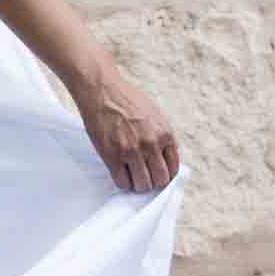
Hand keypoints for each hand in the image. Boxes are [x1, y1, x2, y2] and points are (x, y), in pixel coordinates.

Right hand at [67, 54, 179, 192]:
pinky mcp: (112, 156)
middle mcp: (151, 144)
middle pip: (159, 180)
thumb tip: (165, 158)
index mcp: (165, 134)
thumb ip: (162, 136)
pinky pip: (122, 182)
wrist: (101, 90)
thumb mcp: (155, 114)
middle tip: (143, 176)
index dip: (165, 175)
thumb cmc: (127, 99)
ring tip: (131, 176)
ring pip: (142, 185)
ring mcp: (131, 151)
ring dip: (137, 184)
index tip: (157, 175)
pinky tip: (120, 173)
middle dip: (152, 181)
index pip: (173, 169)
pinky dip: (122, 182)